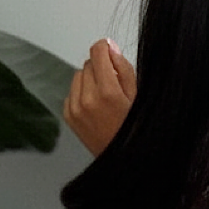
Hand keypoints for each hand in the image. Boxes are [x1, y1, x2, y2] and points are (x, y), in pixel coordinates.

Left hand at [63, 38, 136, 156]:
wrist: (123, 160)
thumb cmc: (134, 130)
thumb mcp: (138, 97)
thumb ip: (123, 69)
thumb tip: (111, 48)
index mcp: (107, 92)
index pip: (97, 52)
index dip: (104, 48)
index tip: (109, 50)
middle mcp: (88, 99)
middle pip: (88, 64)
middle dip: (100, 69)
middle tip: (114, 87)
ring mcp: (76, 108)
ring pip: (78, 76)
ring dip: (90, 81)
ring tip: (105, 99)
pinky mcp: (69, 116)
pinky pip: (72, 92)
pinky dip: (82, 94)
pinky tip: (96, 108)